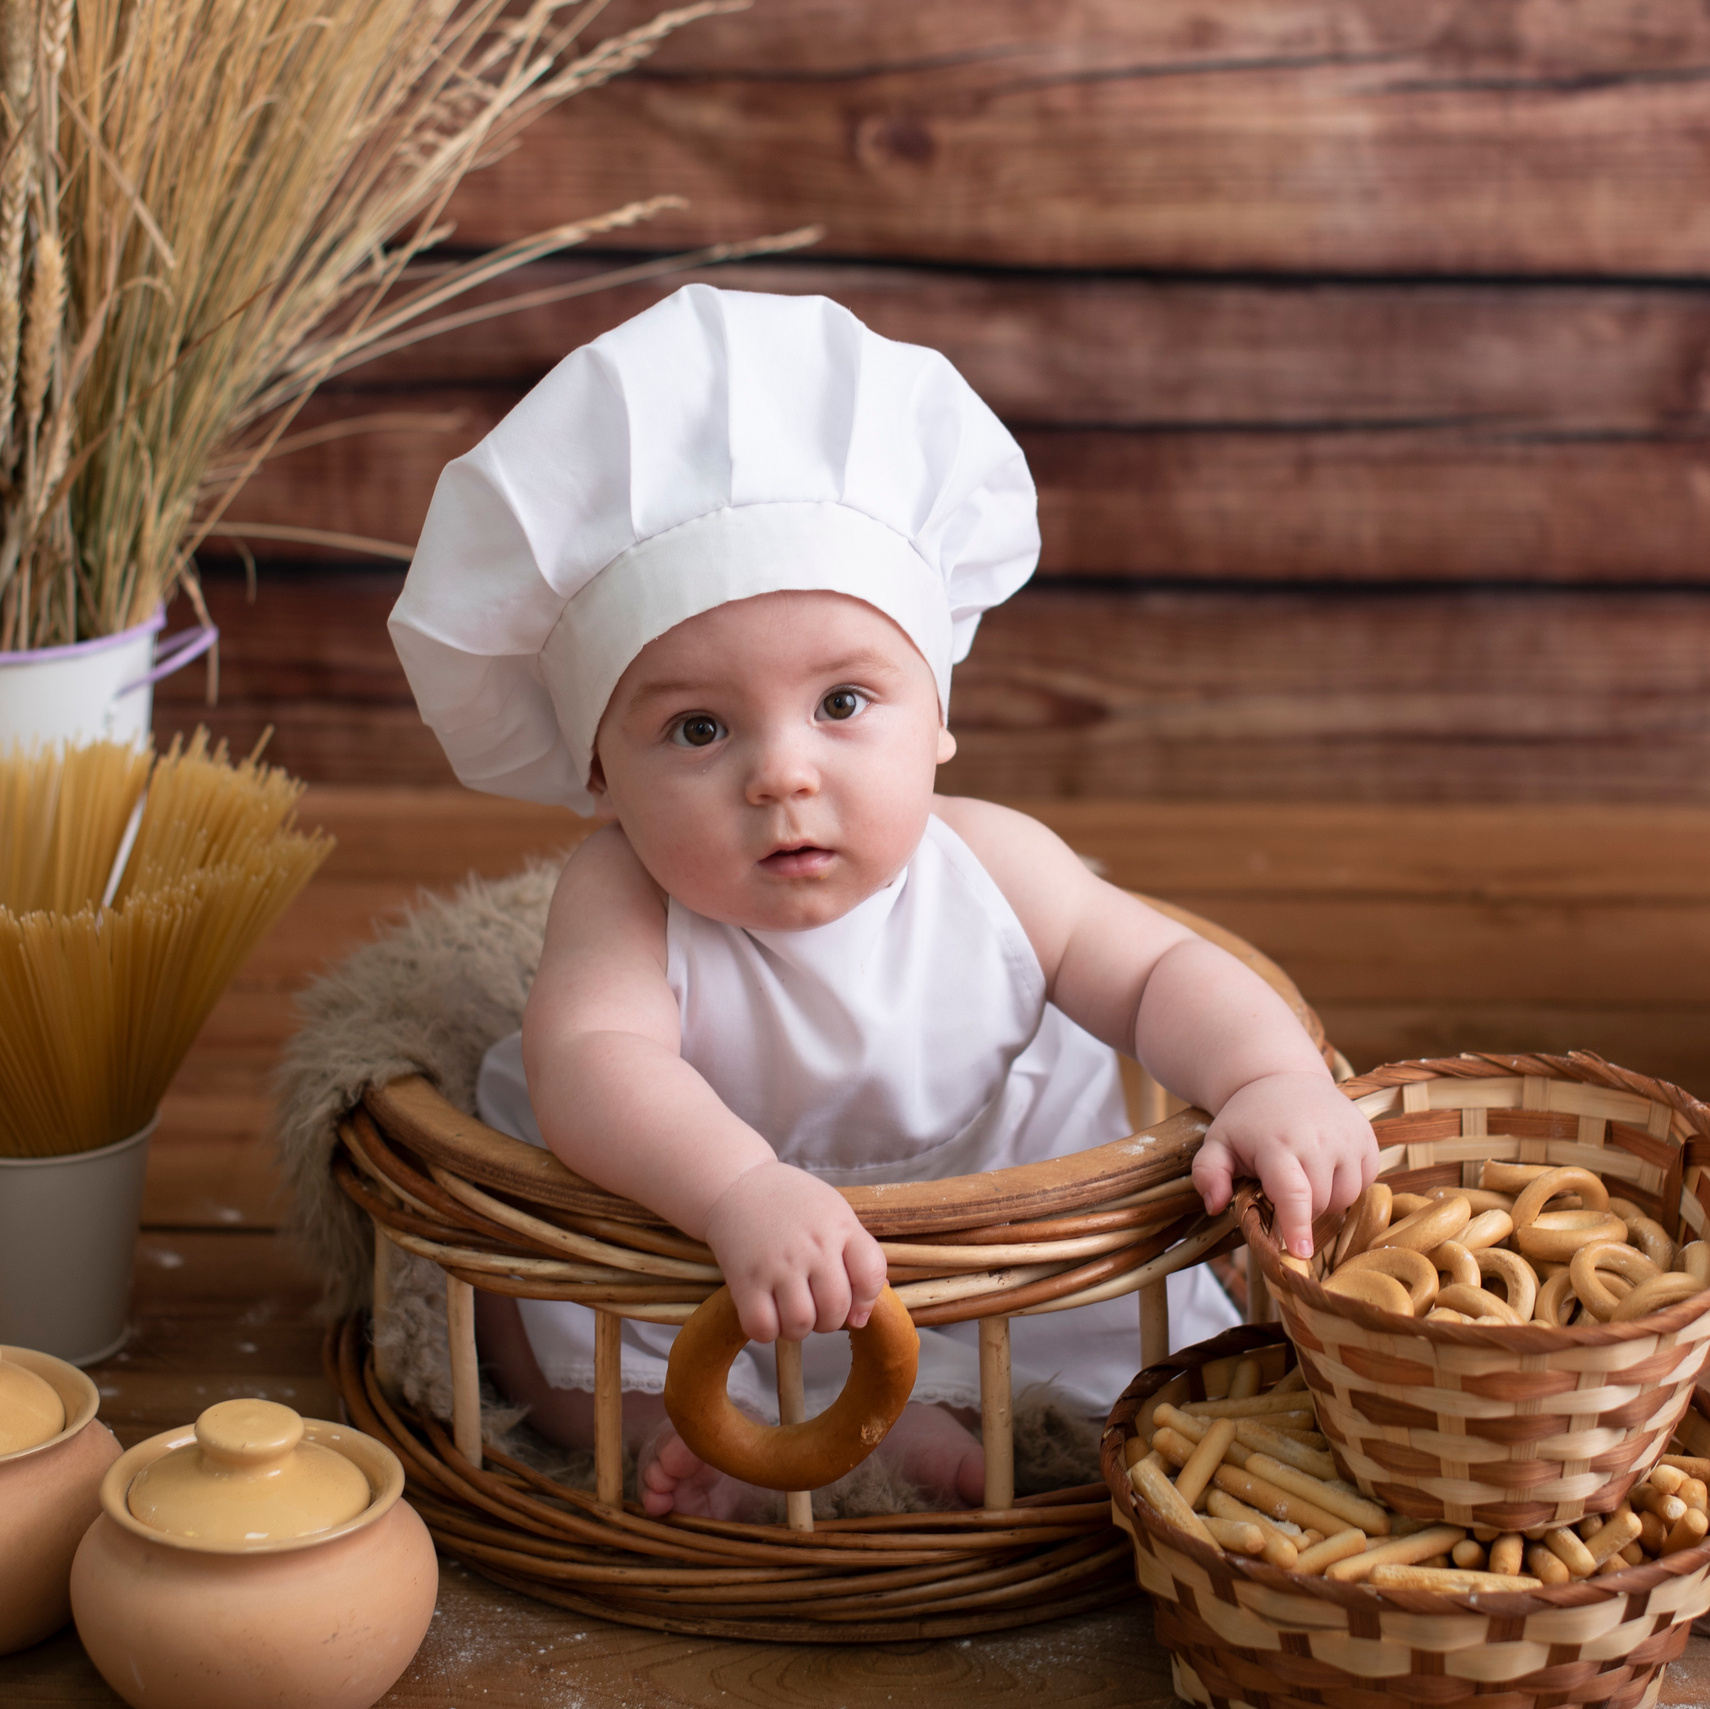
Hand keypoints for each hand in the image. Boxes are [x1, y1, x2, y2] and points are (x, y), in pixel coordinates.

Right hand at [702, 1161, 887, 1342]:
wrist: (736, 1184)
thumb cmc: (790, 1202)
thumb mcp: (834, 1212)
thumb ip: (856, 1254)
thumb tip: (862, 1311)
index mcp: (839, 1226)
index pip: (871, 1275)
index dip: (867, 1300)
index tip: (854, 1304)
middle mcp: (812, 1246)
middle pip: (836, 1308)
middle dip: (831, 1321)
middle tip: (817, 1308)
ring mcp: (777, 1264)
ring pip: (801, 1324)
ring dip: (800, 1328)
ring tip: (793, 1312)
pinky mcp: (744, 1280)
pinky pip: (762, 1327)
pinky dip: (768, 1332)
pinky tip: (769, 1314)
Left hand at [1191, 1071, 1377, 1259]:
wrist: (1283, 1077)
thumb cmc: (1248, 1119)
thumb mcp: (1218, 1142)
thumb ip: (1208, 1173)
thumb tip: (1214, 1205)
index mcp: (1278, 1144)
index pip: (1294, 1194)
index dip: (1297, 1226)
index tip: (1301, 1253)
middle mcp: (1319, 1139)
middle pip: (1320, 1204)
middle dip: (1301, 1211)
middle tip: (1281, 1189)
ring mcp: (1348, 1138)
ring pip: (1347, 1198)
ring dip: (1327, 1201)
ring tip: (1303, 1177)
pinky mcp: (1367, 1139)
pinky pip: (1365, 1183)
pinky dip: (1347, 1186)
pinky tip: (1325, 1168)